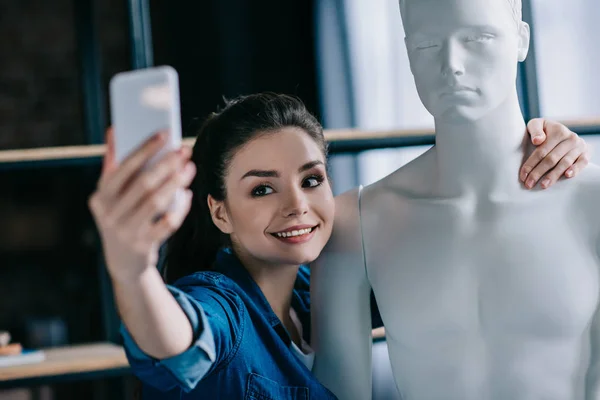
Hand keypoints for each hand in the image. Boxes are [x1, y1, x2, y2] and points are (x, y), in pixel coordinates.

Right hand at [89, 128, 195, 282]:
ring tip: (190, 167)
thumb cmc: (120, 217)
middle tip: (184, 150)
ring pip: (157, 202)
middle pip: (143, 183)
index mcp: (100, 197)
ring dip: (176, 182)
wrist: (122, 261)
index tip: (165, 133)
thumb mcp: (110, 196)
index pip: (123, 167)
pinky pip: (167, 223)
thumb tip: (113, 131)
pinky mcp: (144, 245)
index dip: (145, 149)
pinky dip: (179, 208)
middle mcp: (110, 214)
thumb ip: (112, 166)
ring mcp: (127, 231)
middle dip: (166, 164)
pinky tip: (187, 194)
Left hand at [521, 119, 589, 188]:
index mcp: (558, 131)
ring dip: (554, 175)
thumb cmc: (544, 130)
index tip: (522, 176)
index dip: (530, 164)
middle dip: (538, 173)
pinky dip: (575, 169)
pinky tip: (567, 176)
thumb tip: (537, 140)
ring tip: (543, 185)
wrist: (560, 131)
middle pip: (551, 159)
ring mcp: (579, 146)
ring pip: (564, 163)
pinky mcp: (585, 154)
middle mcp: (570, 138)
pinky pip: (582, 163)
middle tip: (529, 184)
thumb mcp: (537, 125)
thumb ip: (535, 130)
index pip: (541, 151)